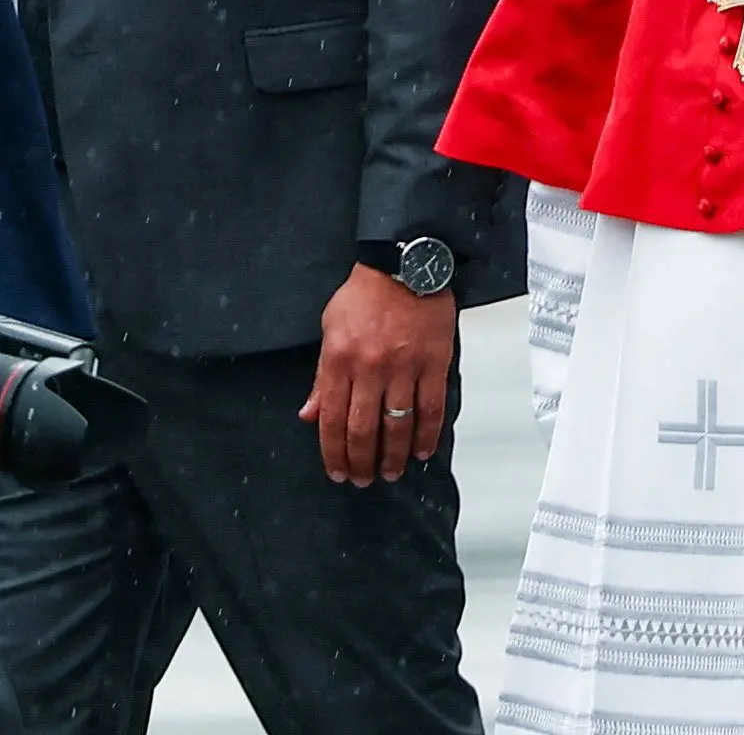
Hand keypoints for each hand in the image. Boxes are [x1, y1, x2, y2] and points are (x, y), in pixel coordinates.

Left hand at [299, 265, 454, 486]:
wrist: (404, 264)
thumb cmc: (364, 293)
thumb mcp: (330, 327)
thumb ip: (320, 375)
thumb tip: (309, 414)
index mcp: (340, 359)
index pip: (333, 420)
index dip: (333, 452)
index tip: (337, 472)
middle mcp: (370, 368)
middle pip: (364, 430)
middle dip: (361, 462)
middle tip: (362, 480)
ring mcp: (405, 366)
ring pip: (398, 425)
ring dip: (394, 456)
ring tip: (391, 473)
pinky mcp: (434, 362)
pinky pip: (432, 407)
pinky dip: (427, 434)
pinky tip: (422, 452)